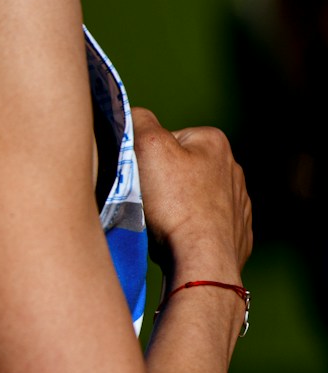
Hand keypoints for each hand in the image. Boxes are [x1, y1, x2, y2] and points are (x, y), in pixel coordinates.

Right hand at [132, 107, 251, 278]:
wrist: (204, 260)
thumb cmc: (177, 204)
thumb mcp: (149, 148)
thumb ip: (139, 120)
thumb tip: (133, 112)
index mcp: (214, 142)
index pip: (165, 139)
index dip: (145, 158)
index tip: (142, 178)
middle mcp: (233, 168)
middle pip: (178, 167)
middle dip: (161, 183)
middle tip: (149, 202)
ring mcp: (239, 202)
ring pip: (192, 196)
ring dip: (176, 206)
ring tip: (165, 222)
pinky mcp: (238, 232)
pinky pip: (205, 223)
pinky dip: (190, 228)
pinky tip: (181, 237)